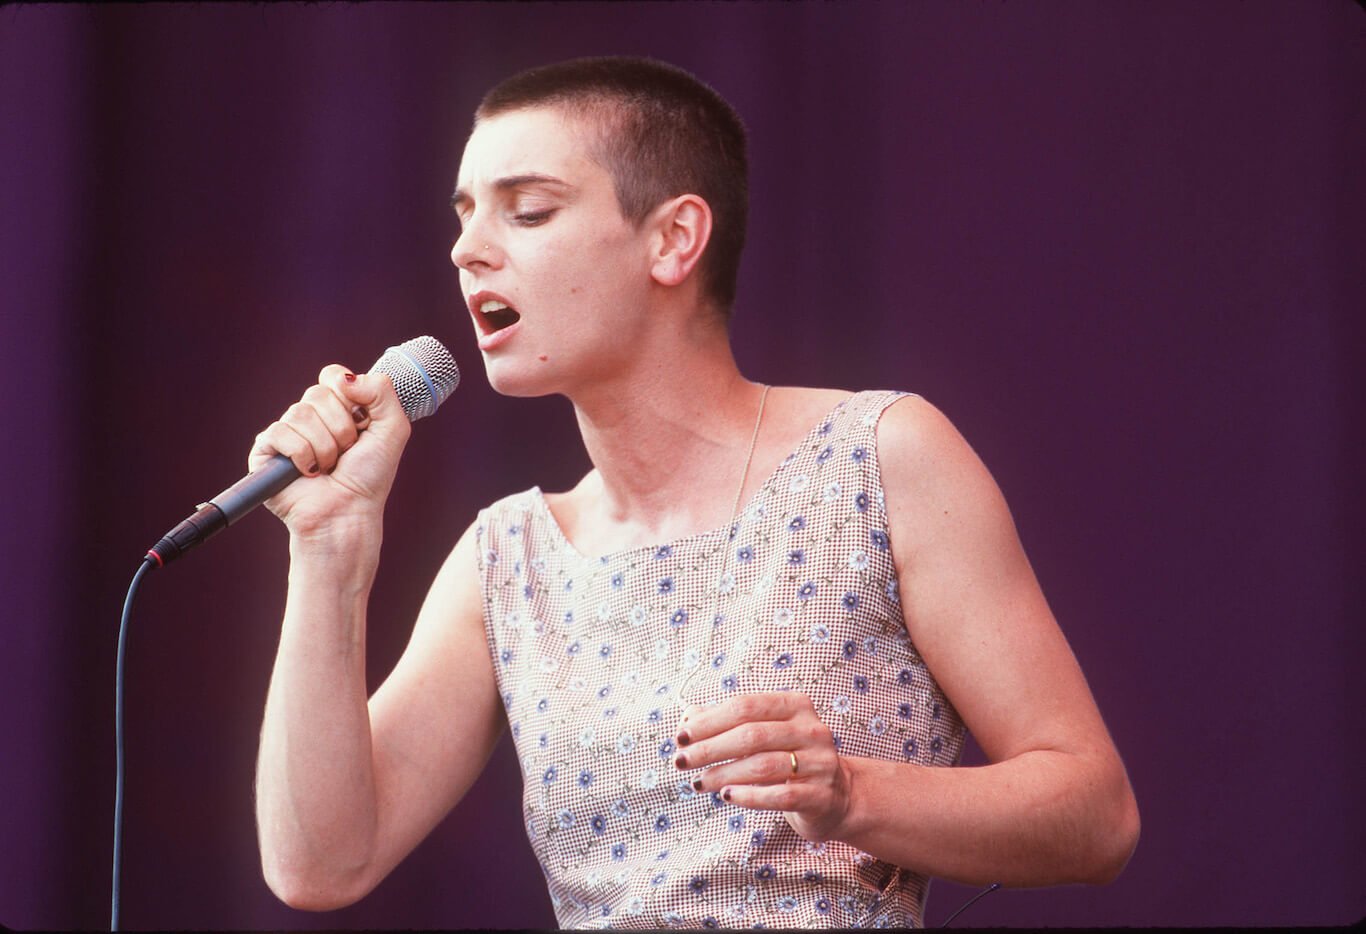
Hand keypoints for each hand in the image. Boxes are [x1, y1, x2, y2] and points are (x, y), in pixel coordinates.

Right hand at [248, 365, 412, 536]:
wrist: (348, 512)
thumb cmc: (370, 476)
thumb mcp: (393, 428)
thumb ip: (381, 390)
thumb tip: (343, 378)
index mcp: (338, 407)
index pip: (333, 376)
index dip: (349, 398)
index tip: (362, 424)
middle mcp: (311, 417)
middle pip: (318, 393)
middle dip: (341, 428)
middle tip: (346, 453)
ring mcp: (287, 432)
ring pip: (300, 413)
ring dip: (325, 447)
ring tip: (328, 467)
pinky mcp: (265, 450)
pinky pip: (280, 433)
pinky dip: (302, 455)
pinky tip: (308, 473)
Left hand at [673, 692, 852, 841]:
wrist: (836, 796)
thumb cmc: (789, 759)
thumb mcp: (763, 735)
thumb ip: (726, 723)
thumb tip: (687, 718)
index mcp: (795, 705)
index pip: (746, 706)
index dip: (709, 721)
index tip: (681, 736)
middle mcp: (811, 730)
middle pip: (752, 735)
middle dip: (710, 748)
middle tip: (681, 762)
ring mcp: (820, 763)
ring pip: (763, 765)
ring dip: (723, 774)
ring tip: (698, 783)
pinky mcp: (821, 796)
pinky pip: (780, 795)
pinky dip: (749, 796)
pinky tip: (726, 796)